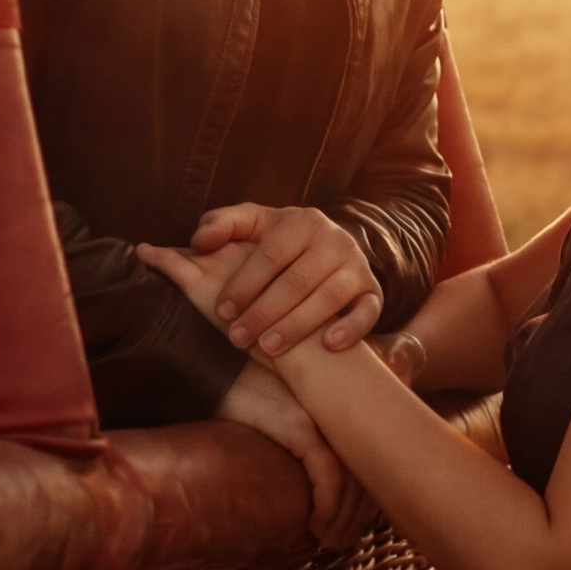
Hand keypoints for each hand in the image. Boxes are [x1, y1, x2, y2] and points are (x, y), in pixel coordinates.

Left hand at [192, 202, 384, 360]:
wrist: (328, 253)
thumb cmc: (279, 244)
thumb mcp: (253, 226)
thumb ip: (222, 225)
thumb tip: (198, 240)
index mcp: (302, 220)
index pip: (271, 252)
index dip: (245, 283)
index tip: (223, 310)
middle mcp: (335, 239)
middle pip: (298, 279)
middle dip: (264, 311)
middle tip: (237, 338)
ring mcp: (356, 266)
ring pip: (329, 297)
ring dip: (297, 325)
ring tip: (268, 348)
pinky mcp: (372, 292)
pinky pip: (368, 312)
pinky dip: (350, 328)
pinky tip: (328, 345)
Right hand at [213, 359, 373, 546]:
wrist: (218, 371)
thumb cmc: (249, 400)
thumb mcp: (288, 421)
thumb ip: (307, 443)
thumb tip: (313, 486)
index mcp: (343, 412)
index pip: (371, 462)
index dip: (365, 500)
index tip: (351, 525)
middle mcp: (340, 414)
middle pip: (367, 474)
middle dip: (357, 517)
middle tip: (341, 541)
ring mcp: (323, 420)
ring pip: (351, 482)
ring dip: (342, 520)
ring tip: (329, 541)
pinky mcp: (301, 428)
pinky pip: (328, 477)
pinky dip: (327, 507)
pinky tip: (316, 524)